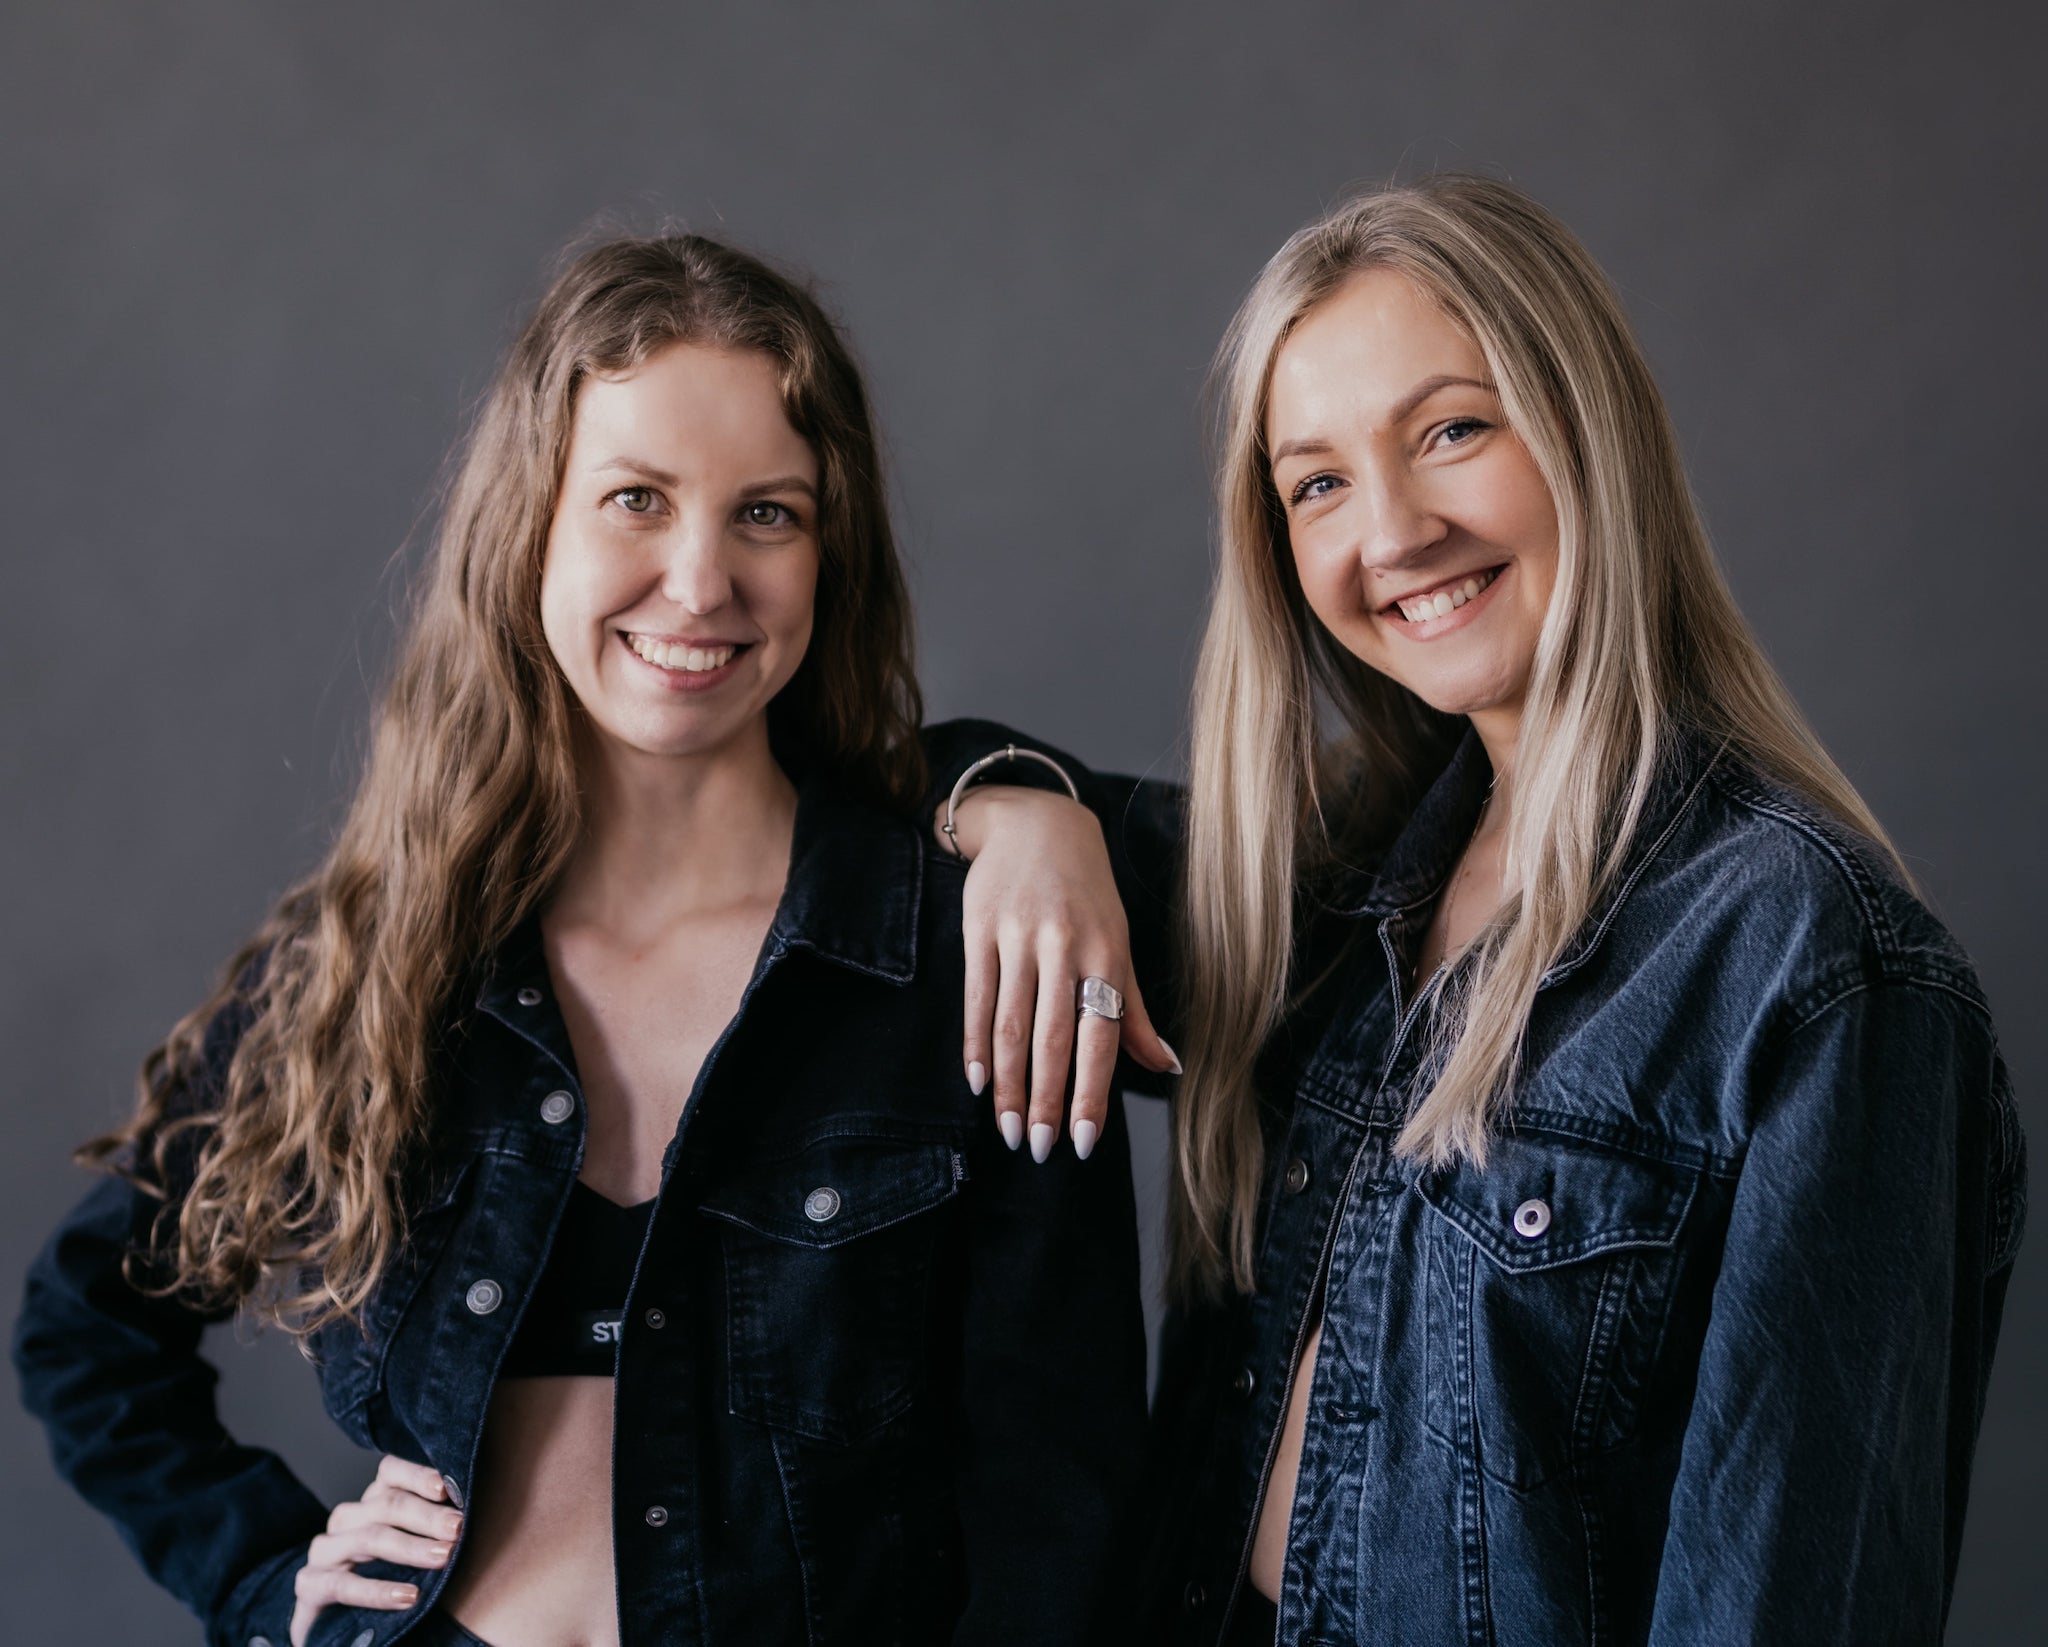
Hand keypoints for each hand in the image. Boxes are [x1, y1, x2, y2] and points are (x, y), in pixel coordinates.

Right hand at [291, 1454, 459, 1646]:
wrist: (330, 1623)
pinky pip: (342, 1584)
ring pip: (368, 1537)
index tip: (447, 1488)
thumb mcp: (408, 1550)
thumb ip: (431, 1532)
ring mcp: (325, 1550)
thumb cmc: (384, 1578)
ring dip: (410, 1548)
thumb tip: (473, 1519)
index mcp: (371, 1502)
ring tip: (443, 1557)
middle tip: (458, 1529)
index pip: (390, 1472)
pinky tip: (408, 1597)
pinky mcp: (309, 1585)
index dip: (418, 1475)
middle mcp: (346, 1519)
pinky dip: (378, 1590)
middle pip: (386, 1505)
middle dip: (427, 1516)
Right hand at [946, 787, 1178, 1161]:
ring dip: (1008, 1084)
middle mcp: (1065, 946)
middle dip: (1046, 1100)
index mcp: (1106, 955)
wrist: (1037, 823)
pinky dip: (974, 1043)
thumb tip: (1167, 1068)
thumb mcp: (1118, 944)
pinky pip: (976, 995)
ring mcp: (1020, 936)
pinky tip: (976, 1081)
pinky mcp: (980, 927)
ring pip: (1011, 1024)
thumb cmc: (1086, 895)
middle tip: (1037, 1148)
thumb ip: (1135, 1010)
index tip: (1082, 1142)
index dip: (1091, 1092)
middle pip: (1053, 1038)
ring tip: (1008, 1128)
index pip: (1101, 1036)